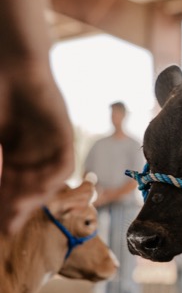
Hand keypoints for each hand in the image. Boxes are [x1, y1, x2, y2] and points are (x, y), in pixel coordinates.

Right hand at [0, 75, 73, 233]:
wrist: (12, 64)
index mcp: (14, 153)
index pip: (10, 187)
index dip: (4, 206)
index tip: (0, 228)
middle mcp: (34, 153)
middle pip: (28, 189)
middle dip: (17, 208)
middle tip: (7, 227)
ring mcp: (50, 145)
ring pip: (47, 181)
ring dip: (33, 197)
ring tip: (16, 209)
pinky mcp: (65, 135)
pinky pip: (63, 164)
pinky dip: (51, 179)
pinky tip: (37, 188)